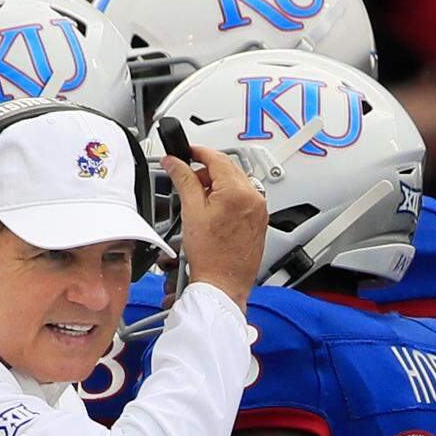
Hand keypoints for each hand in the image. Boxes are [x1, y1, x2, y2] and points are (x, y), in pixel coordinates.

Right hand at [161, 146, 266, 310]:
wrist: (223, 283)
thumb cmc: (210, 256)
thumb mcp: (191, 211)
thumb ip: (183, 180)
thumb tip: (174, 162)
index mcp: (238, 191)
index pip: (216, 158)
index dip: (197, 152)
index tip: (186, 153)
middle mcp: (254, 197)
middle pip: (228, 168)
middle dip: (206, 171)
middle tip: (188, 181)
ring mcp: (260, 209)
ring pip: (236, 182)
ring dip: (217, 184)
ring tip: (200, 202)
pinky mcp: (260, 219)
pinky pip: (244, 197)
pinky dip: (228, 197)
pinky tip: (214, 213)